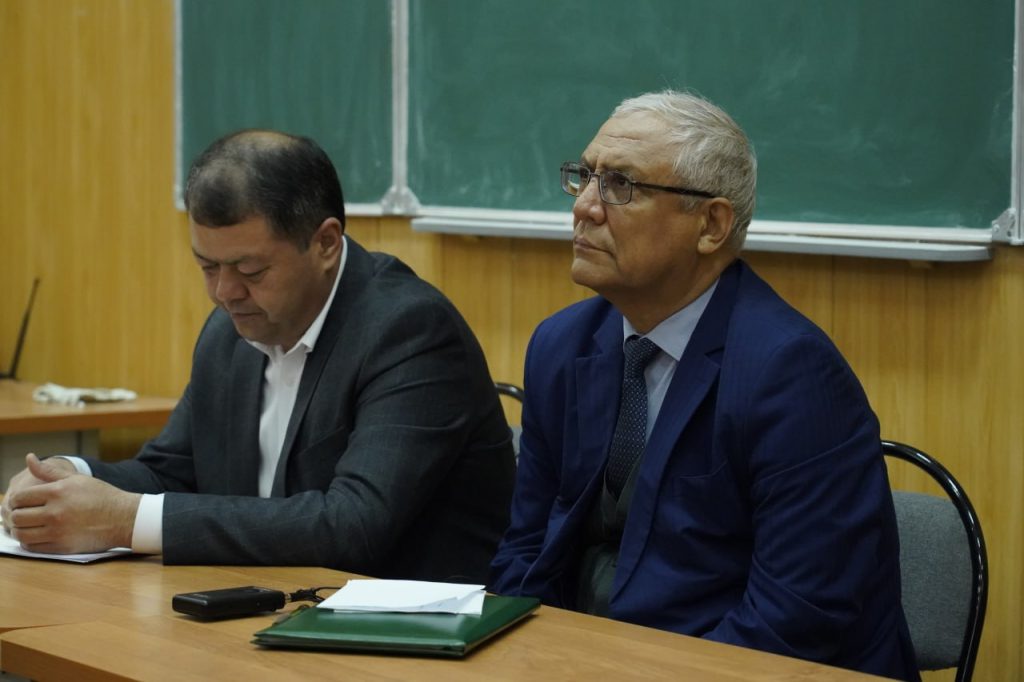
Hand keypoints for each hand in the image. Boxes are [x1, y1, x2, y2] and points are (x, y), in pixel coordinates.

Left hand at [4, 453, 140, 553]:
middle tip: (20, 515)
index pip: (19, 498)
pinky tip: (36, 535)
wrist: (123, 518)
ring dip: (19, 530)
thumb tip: (28, 457)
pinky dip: (29, 543)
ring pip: (22, 534)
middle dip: (14, 516)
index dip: (14, 501)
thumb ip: (48, 470)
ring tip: (25, 526)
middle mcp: (56, 512)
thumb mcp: (76, 478)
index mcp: (57, 492)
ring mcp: (59, 531)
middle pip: (17, 517)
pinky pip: (33, 547)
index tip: (18, 503)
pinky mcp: (62, 546)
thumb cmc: (100, 495)